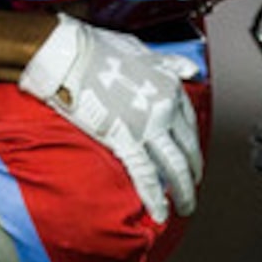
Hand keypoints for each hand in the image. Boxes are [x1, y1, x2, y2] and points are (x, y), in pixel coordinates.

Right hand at [18, 17, 202, 222]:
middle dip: (192, 174)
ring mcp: (146, 125)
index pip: (189, 124)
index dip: (192, 145)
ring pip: (174, 167)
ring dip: (183, 192)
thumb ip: (169, 64)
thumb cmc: (98, 48)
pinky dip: (155, 198)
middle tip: (191, 188)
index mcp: (170, 86)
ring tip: (185, 208)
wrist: (69, 54)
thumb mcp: (143, 50)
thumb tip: (189, 69)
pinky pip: (146, 175)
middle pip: (187, 149)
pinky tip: (160, 213)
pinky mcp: (123, 139)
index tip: (190, 158)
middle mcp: (165, 107)